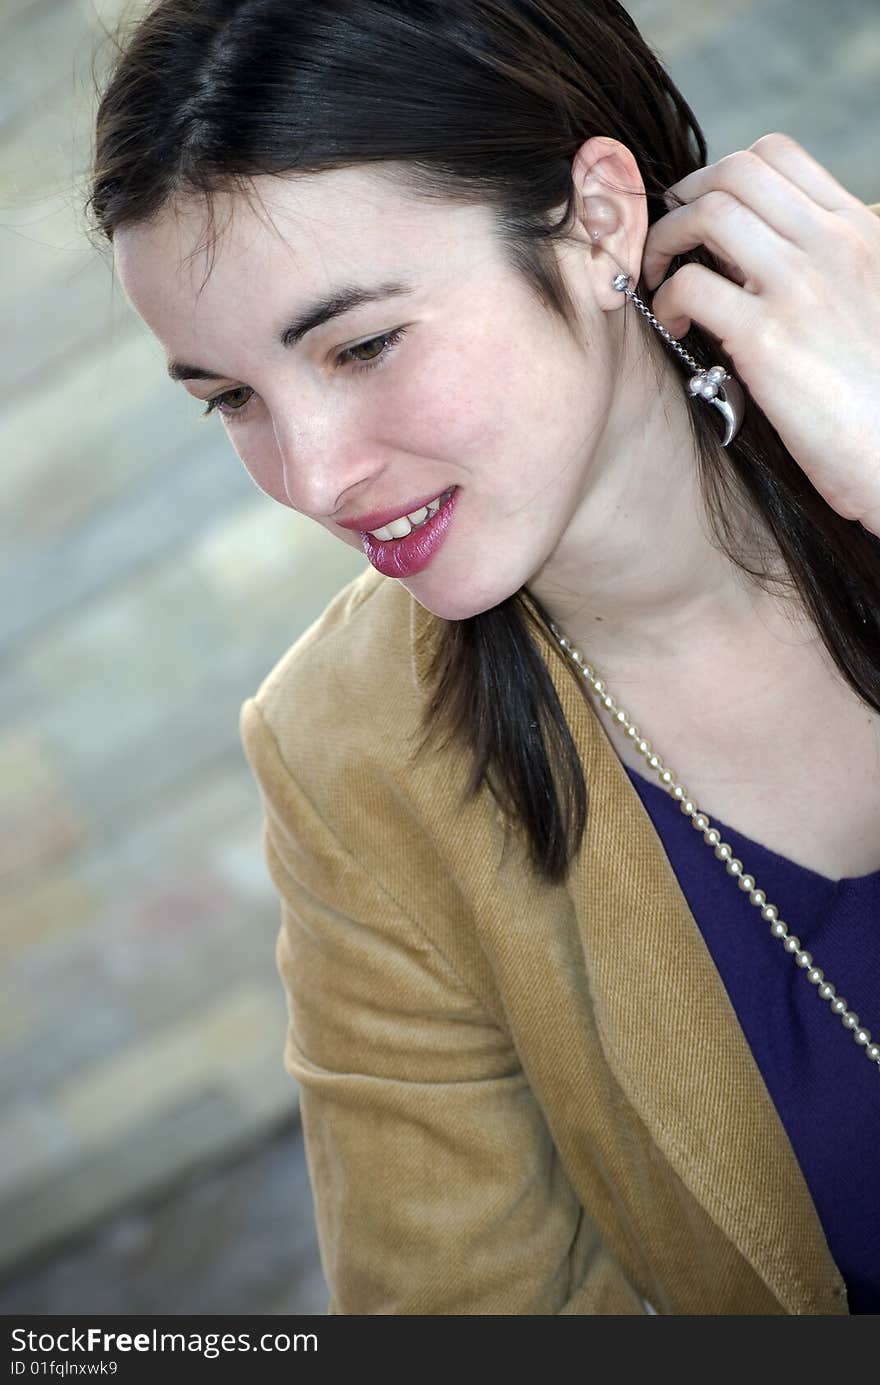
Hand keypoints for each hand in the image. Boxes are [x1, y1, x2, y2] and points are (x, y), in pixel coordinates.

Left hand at [641, 133, 879, 533]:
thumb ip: (824, 262)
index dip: (718, 174)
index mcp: (856, 229)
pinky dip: (666, 300)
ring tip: (660, 279)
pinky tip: (677, 326)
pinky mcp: (767, 339)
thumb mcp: (868, 298)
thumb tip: (754, 250)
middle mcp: (831, 244)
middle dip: (683, 198)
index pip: (775, 154)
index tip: (699, 211)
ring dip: (665, 240)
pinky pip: (691, 285)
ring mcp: (800, 287)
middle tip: (668, 240)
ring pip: (708, 213)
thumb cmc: (874, 390)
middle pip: (733, 171)